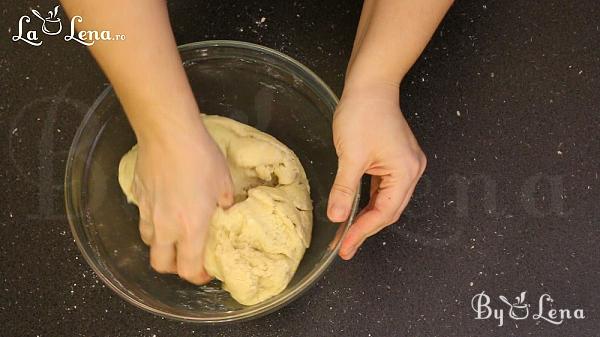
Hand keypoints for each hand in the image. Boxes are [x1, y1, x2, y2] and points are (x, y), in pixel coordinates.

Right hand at [131, 111, 233, 283]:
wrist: (168, 133)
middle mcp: (166, 227)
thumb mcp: (224, 183)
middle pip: (160, 265)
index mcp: (191, 228)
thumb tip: (226, 210)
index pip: (188, 270)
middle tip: (187, 257)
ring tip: (174, 233)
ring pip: (149, 242)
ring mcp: (148, 212)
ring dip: (161, 244)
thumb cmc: (201, 158)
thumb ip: (225, 204)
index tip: (207, 271)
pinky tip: (164, 205)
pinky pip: (143, 217)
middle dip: (174, 268)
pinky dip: (152, 219)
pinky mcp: (137, 195)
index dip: (198, 276)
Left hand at [327, 83, 426, 259]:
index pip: (384, 212)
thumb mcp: (350, 156)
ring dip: (367, 216)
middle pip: (389, 210)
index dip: (362, 231)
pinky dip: (369, 200)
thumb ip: (344, 190)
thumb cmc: (363, 113)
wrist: (370, 85)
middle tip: (345, 246)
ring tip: (348, 233)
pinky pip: (384, 188)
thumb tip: (337, 217)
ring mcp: (405, 165)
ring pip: (387, 200)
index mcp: (405, 172)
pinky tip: (355, 209)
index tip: (345, 246)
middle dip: (365, 228)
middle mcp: (411, 171)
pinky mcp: (395, 159)